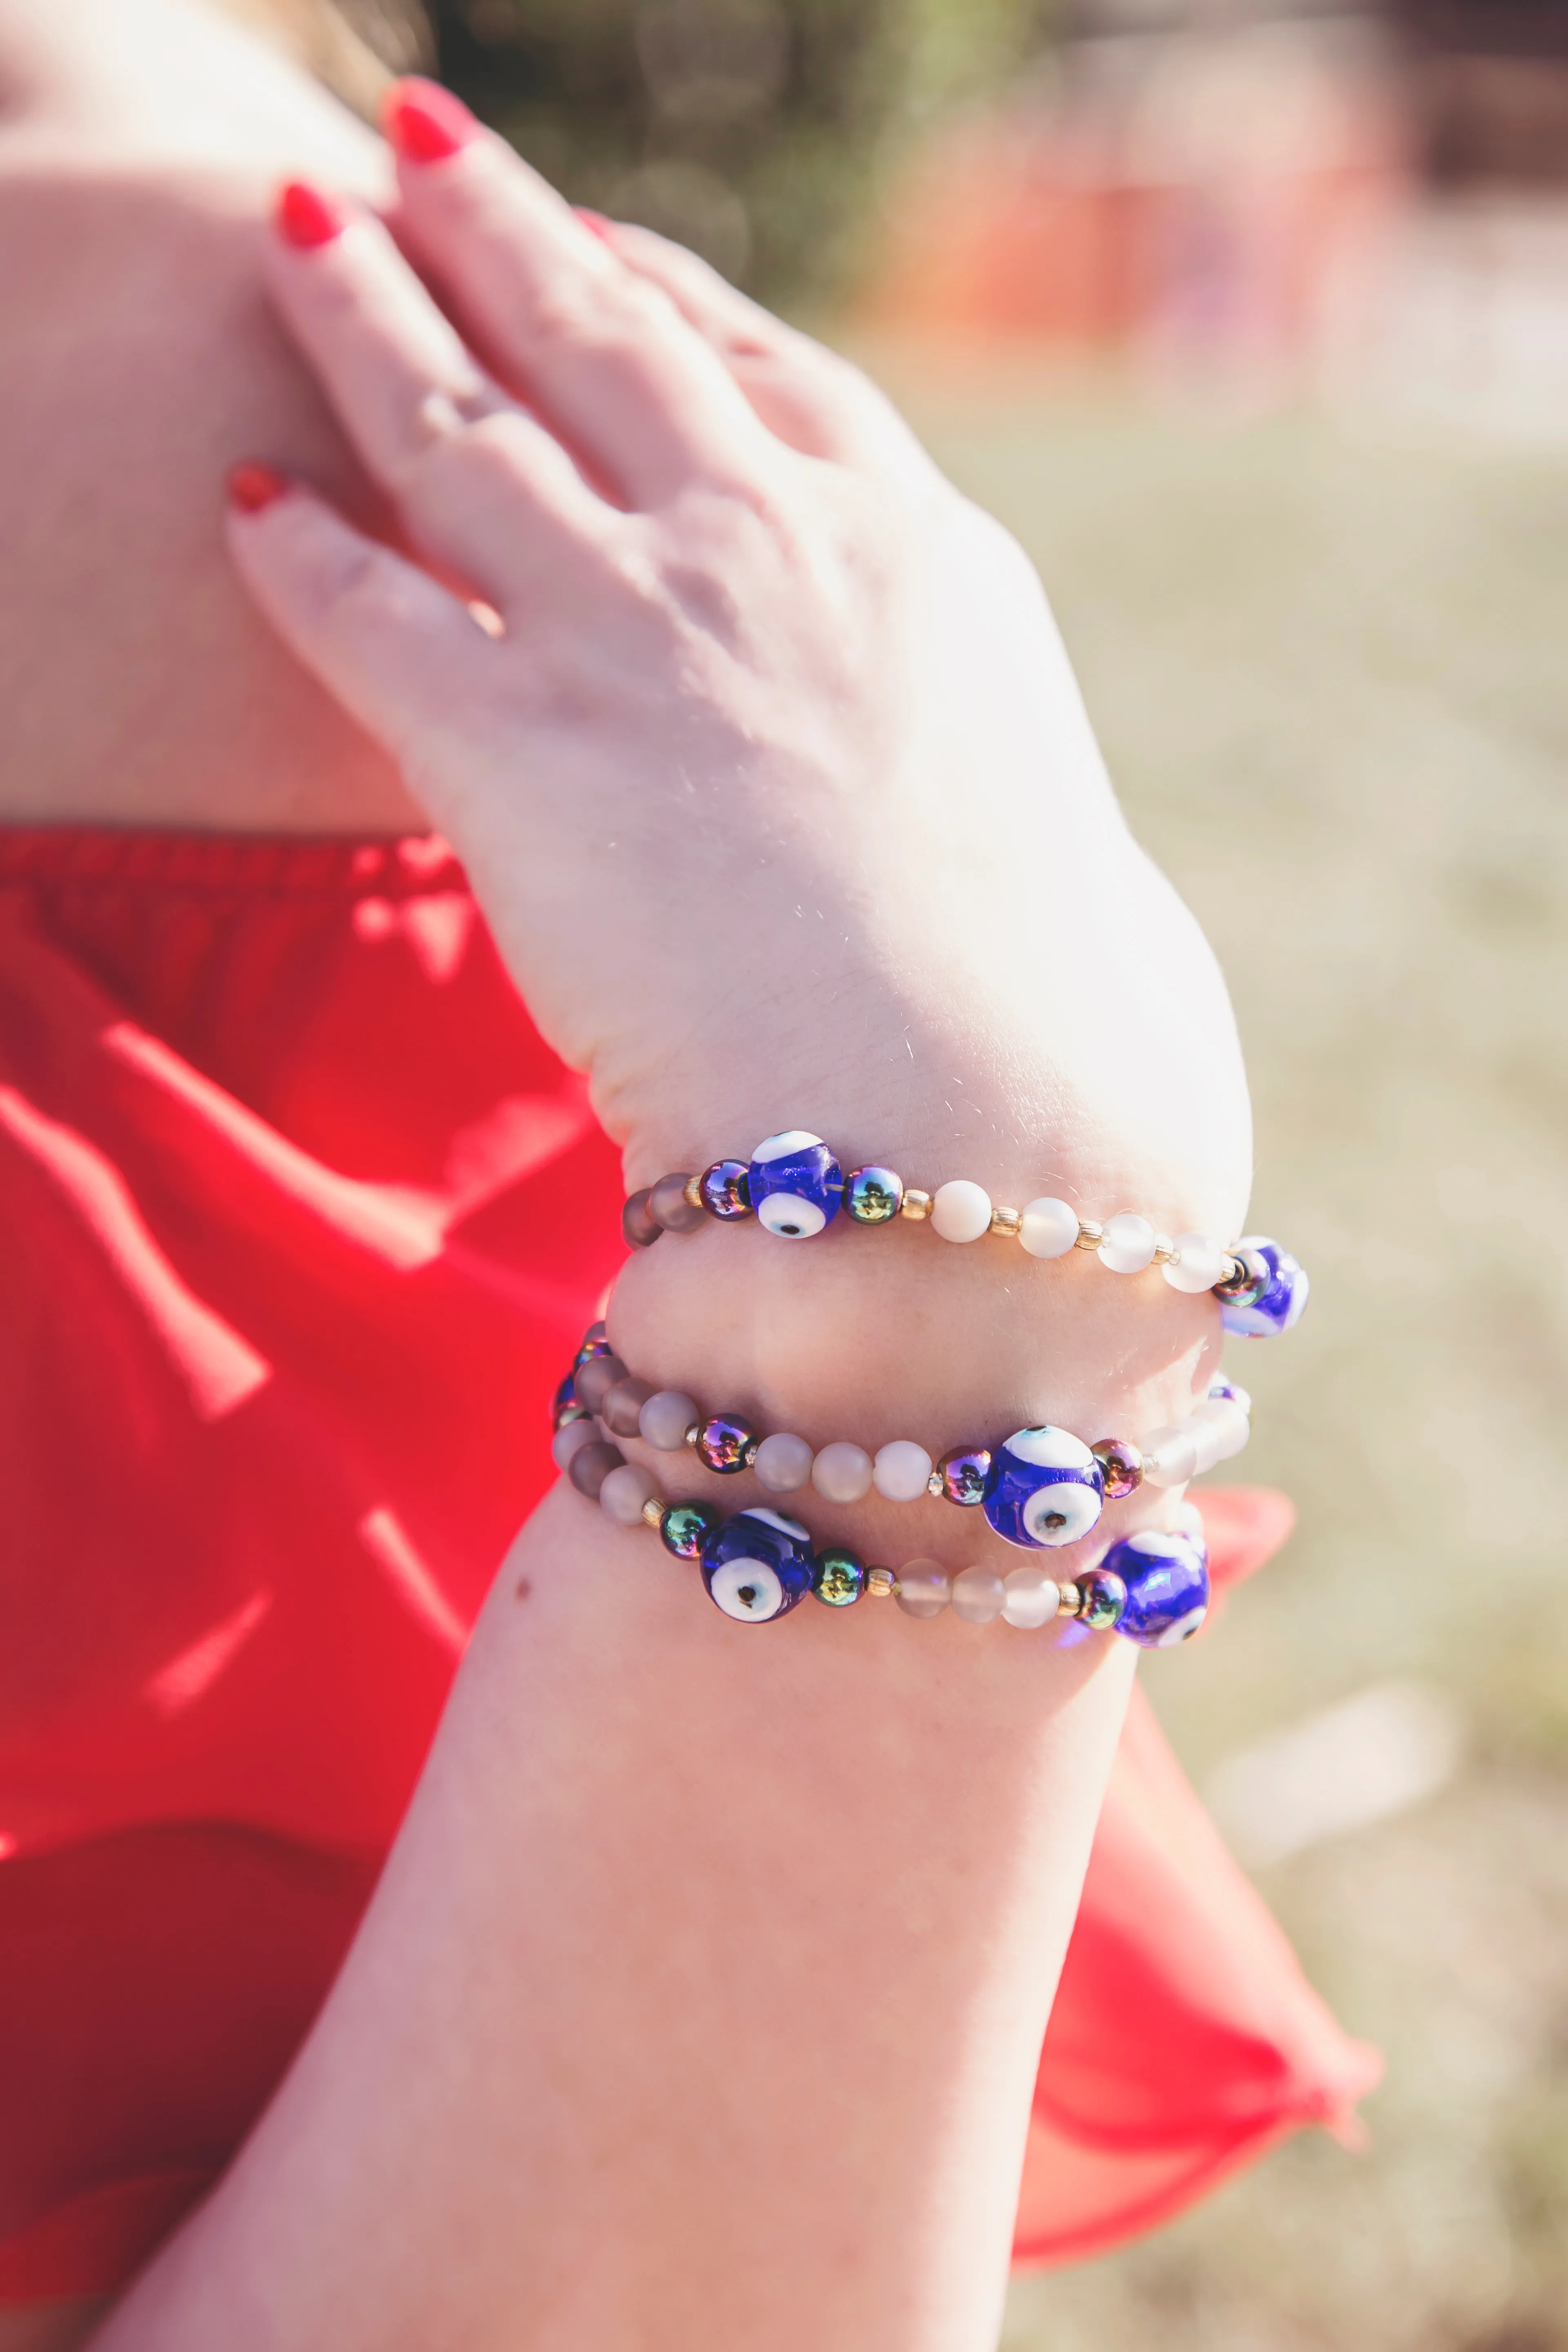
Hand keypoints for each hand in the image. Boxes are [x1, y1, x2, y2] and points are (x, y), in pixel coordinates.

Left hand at [226, 84, 1248, 1243]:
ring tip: (297, 235)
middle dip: (496, 225)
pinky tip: (253, 507)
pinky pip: (368, 610)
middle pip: (599, 336)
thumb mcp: (1007, 766)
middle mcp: (770, 549)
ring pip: (458, 422)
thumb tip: (901, 693)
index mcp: (910, 548)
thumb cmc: (1033, 988)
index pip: (757, 365)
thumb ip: (925, 678)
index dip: (655, 281)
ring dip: (362, 313)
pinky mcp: (520, 752)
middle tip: (421, 149)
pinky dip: (299, 551)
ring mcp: (641, 635)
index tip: (587, 234)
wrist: (984, 1114)